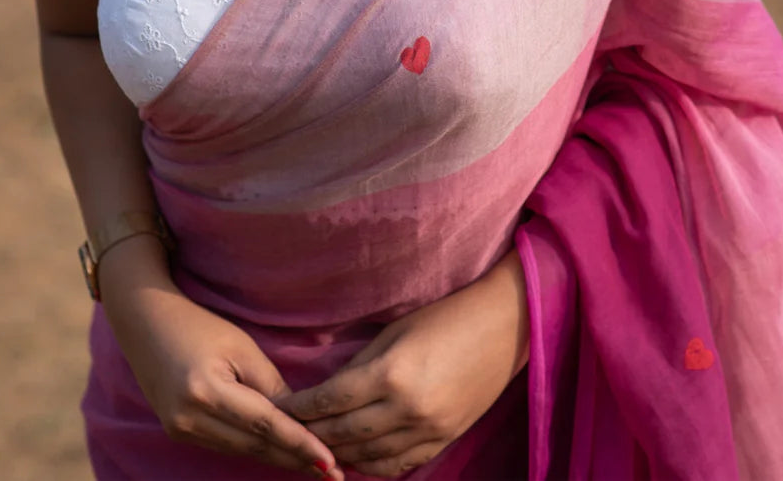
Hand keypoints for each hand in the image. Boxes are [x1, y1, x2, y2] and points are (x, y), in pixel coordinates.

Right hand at [103, 269, 344, 479]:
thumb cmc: (199, 326)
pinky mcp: (179, 433)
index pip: (264, 424)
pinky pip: (226, 445)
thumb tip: (299, 417)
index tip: (330, 462)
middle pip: (254, 445)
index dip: (299, 444)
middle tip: (334, 472)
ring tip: (315, 466)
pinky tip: (280, 453)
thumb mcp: (240, 346)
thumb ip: (269, 384)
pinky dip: (254, 449)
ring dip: (278, 458)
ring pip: (241, 451)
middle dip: (295, 459)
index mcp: (206, 391)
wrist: (145, 324)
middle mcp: (189, 419)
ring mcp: (181, 430)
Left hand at [279, 251, 529, 477]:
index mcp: (391, 374)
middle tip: (287, 430)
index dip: (300, 408)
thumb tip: (327, 392)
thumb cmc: (446, 317)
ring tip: (314, 446)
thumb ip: (360, 366)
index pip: (330, 402)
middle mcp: (407, 409)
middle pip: (342, 435)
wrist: (503, 327)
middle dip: (310, 434)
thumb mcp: (395, 333)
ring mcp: (427, 431)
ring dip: (337, 454)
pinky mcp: (443, 442)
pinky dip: (370, 465)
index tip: (279, 408)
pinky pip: (397, 466)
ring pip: (367, 458)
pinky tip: (354, 457)